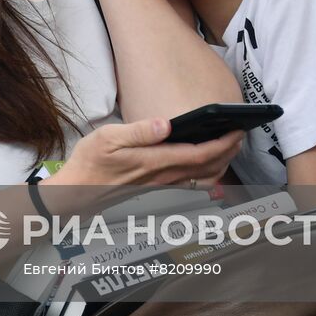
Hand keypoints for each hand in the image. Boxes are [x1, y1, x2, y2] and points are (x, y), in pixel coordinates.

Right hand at [53, 117, 242, 187]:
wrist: (76, 192)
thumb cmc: (90, 162)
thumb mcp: (106, 138)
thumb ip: (137, 131)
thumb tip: (165, 123)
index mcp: (154, 161)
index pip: (200, 153)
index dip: (223, 143)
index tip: (237, 129)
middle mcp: (162, 177)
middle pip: (208, 167)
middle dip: (228, 152)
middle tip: (240, 135)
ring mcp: (161, 186)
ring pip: (203, 179)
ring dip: (221, 165)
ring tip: (228, 149)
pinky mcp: (156, 191)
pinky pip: (191, 187)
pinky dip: (207, 177)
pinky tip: (209, 170)